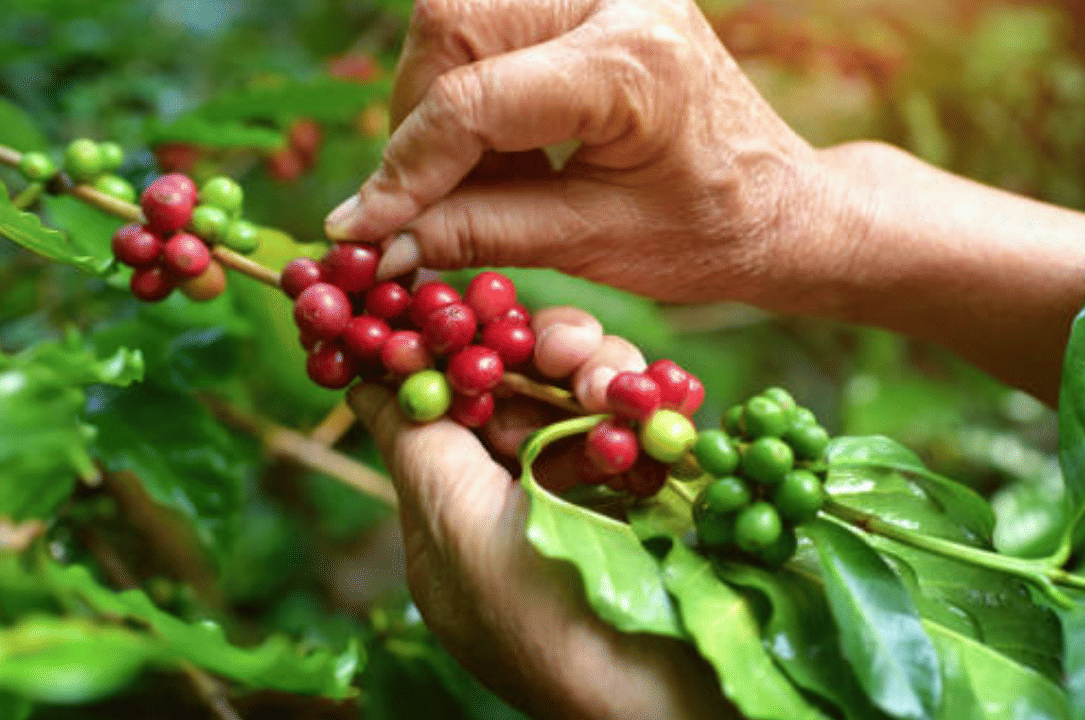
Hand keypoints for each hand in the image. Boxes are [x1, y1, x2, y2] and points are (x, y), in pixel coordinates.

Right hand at [324, 0, 841, 306]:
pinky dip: (473, 86)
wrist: (779, 203)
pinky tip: (506, 150)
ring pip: (458, 12)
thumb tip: (375, 241)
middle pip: (451, 23)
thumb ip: (477, 232)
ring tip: (483, 181)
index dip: (405, 170)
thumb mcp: (591, 244)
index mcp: (634, 63)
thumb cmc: (707, 234)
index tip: (362, 231)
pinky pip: (491, 18)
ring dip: (442, 101)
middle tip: (424, 201)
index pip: (475, 101)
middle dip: (418, 121)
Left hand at [346, 306, 738, 719]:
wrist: (671, 696)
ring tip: (612, 381)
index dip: (443, 351)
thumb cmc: (547, 623)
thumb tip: (363, 376)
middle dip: (535, 357)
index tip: (444, 294)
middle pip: (515, 393)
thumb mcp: (460, 533)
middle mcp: (519, 503)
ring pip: (579, 398)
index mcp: (456, 521)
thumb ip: (418, 447)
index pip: (440, 411)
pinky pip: (637, 424)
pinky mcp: (652, 495)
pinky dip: (643, 404)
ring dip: (595, 375)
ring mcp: (590, 499)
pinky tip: (650, 402)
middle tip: (563, 343)